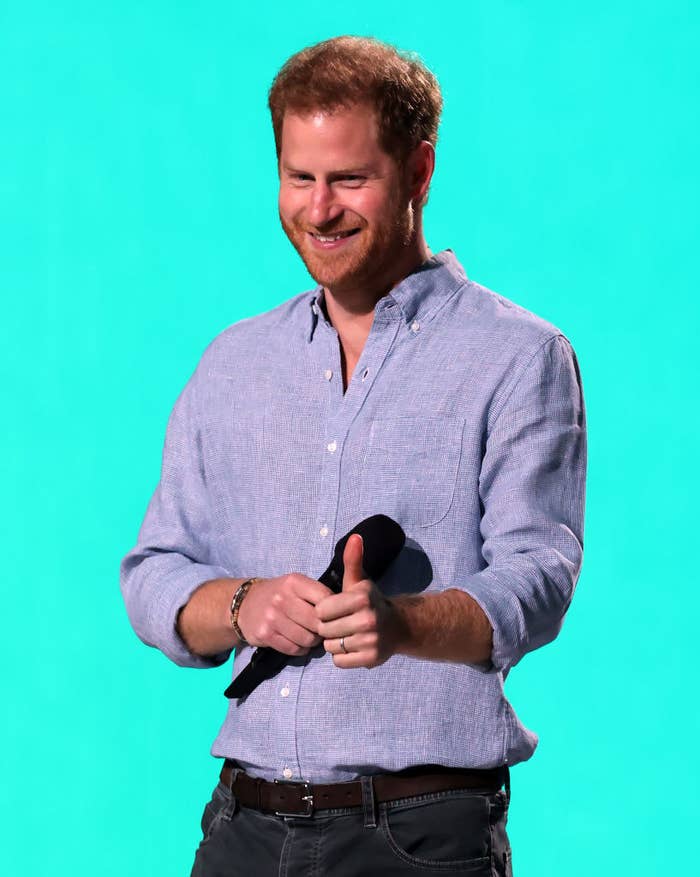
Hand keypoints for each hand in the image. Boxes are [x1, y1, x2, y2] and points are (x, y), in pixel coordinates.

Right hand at [237, 574, 332, 655]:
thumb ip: (317, 593)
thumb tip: (343, 610)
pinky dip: (301, 649)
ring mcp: (272, 617)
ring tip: (310, 635)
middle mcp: (282, 598)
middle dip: (324, 629)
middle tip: (322, 629)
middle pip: (317, 622)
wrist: (245, 603)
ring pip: (307, 639)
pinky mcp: (265, 634)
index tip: (334, 615)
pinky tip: (298, 642)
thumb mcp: (296, 584)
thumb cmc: (279, 594)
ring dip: (313, 641)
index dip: (334, 610)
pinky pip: (294, 649)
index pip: (326, 599)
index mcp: (294, 582)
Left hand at [316, 534, 403, 668]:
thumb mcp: (359, 580)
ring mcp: (371, 641)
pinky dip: (342, 656)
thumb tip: (355, 537)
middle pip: (324, 630)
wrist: (397, 626)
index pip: (321, 610)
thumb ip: (352, 560)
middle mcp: (368, 619)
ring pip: (331, 647)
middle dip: (328, 628)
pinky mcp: (371, 659)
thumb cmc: (370, 601)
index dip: (324, 611)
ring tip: (347, 634)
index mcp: (361, 598)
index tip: (335, 609)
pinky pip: (339, 662)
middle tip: (341, 623)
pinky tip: (353, 646)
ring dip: (335, 642)